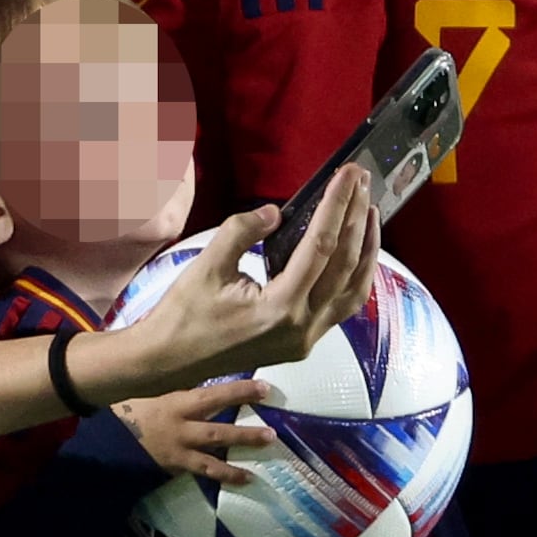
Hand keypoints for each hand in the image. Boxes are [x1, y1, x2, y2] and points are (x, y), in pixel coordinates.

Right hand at [102, 167, 380, 399]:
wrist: (170, 361)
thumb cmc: (184, 314)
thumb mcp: (208, 264)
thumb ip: (242, 231)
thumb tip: (276, 212)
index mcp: (279, 307)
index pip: (320, 247)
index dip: (336, 206)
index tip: (348, 175)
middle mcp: (301, 327)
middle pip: (345, 264)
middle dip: (356, 218)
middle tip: (362, 182)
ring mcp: (306, 340)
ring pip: (354, 290)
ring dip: (366, 249)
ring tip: (367, 212)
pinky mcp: (303, 343)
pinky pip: (342, 307)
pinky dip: (354, 276)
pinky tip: (354, 252)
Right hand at [114, 378, 274, 486]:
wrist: (105, 442)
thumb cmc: (125, 409)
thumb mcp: (145, 387)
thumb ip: (166, 375)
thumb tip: (182, 352)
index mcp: (173, 401)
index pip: (210, 393)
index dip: (237, 390)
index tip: (263, 386)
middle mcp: (179, 423)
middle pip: (216, 420)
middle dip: (244, 416)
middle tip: (271, 418)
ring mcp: (179, 446)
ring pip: (215, 446)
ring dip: (242, 444)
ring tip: (268, 442)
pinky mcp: (177, 464)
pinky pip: (206, 470)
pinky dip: (226, 474)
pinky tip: (246, 478)